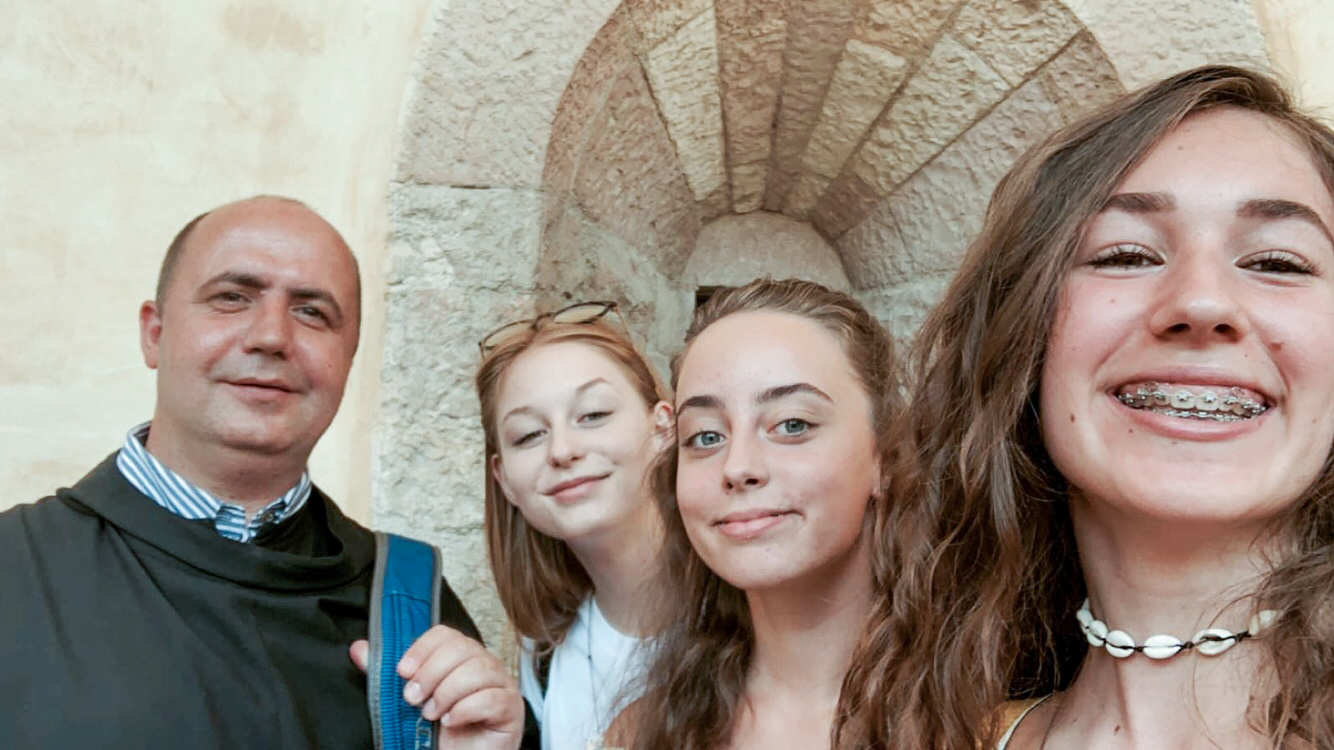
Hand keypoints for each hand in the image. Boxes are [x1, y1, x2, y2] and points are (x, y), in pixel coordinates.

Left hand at [350, 625, 522, 749]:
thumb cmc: (439, 733)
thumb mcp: (408, 701)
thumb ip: (384, 676)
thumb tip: (359, 648)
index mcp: (461, 657)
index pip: (445, 634)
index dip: (423, 649)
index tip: (403, 671)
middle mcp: (484, 664)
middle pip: (462, 648)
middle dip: (431, 673)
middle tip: (413, 699)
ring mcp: (501, 684)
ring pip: (477, 670)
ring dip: (447, 693)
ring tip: (432, 714)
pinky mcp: (511, 707)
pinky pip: (491, 698)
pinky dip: (466, 709)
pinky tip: (451, 721)